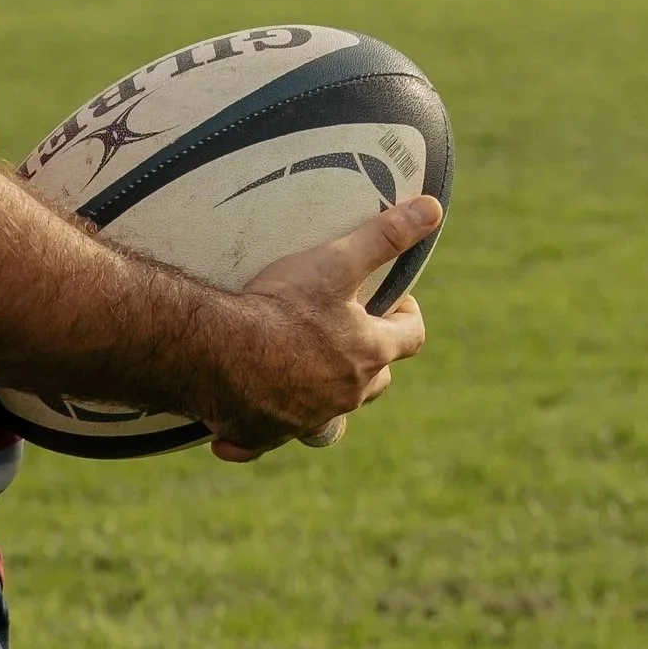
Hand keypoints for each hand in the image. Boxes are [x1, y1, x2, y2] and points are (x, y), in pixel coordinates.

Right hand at [202, 195, 440, 463]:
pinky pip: (264, 440)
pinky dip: (256, 431)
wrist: (215, 349)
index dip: (407, 315)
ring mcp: (304, 420)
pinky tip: (235, 430)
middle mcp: (344, 396)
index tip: (392, 298)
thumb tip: (433, 208)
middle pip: (377, 383)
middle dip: (370, 359)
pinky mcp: (260, 435)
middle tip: (346, 332)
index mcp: (368, 354)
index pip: (411, 338)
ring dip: (321, 396)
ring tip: (300, 370)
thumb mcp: (336, 261)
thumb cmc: (279, 305)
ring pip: (327, 415)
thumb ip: (385, 235)